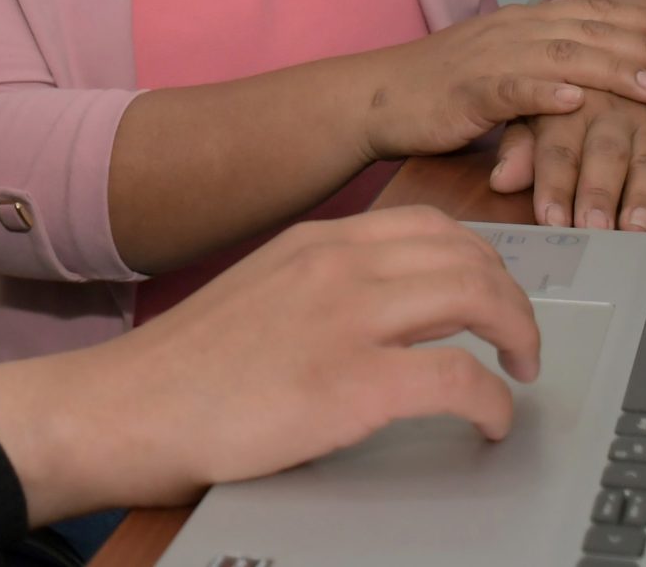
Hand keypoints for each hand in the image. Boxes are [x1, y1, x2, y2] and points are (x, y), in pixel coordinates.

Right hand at [0, 207, 541, 521]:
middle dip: (512, 296)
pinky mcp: (352, 383)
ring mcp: (346, 318)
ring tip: (520, 370)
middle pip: (466, 253)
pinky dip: (492, 400)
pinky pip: (459, 377)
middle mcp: (336, 264)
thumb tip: (378, 317)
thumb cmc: (180, 373)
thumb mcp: (259, 297)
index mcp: (313, 242)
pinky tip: (492, 420)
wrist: (123, 408)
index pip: (428, 226)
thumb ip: (316, 292)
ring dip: (517, 334)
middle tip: (522, 339)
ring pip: (475, 295)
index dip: (479, 259)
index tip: (494, 292)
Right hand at [355, 0, 645, 161]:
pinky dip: (547, 94)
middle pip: (590, 32)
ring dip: (612, 70)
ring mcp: (489, 60)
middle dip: (645, 45)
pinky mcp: (467, 92)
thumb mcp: (500, 52)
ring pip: (561, 58)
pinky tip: (577, 101)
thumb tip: (592, 11)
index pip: (595, 14)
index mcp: (523, 22)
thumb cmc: (440, 83)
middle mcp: (512, 32)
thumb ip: (546, 37)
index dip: (643, 19)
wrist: (376, 96)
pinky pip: (512, 90)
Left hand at [492, 80, 645, 232]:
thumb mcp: (538, 109)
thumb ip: (519, 145)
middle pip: (605, 154)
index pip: (558, 149)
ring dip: (644, 194)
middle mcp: (612, 112)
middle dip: (600, 192)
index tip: (550, 219)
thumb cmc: (575, 90)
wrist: (639, 45)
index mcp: (569, 105)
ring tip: (636, 226)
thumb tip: (500, 180)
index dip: (554, 185)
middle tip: (594, 228)